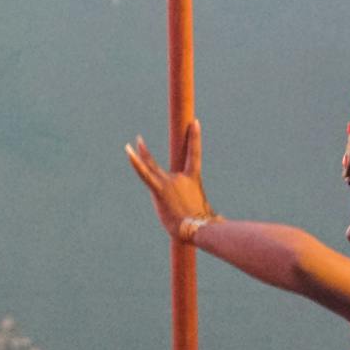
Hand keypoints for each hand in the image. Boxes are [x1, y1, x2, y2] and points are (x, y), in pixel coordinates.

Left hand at [125, 119, 212, 239]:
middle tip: (138, 140)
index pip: (194, 154)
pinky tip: (128, 151)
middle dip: (147, 153)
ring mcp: (168, 184)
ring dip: (140, 155)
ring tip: (131, 145)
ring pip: (150, 167)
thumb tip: (221, 220)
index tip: (194, 123)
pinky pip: (145, 174)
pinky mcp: (160, 191)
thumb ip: (210, 213)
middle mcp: (179, 178)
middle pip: (160, 163)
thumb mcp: (207, 214)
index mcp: (192, 180)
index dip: (194, 137)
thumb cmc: (205, 224)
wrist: (198, 227)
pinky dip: (137, 163)